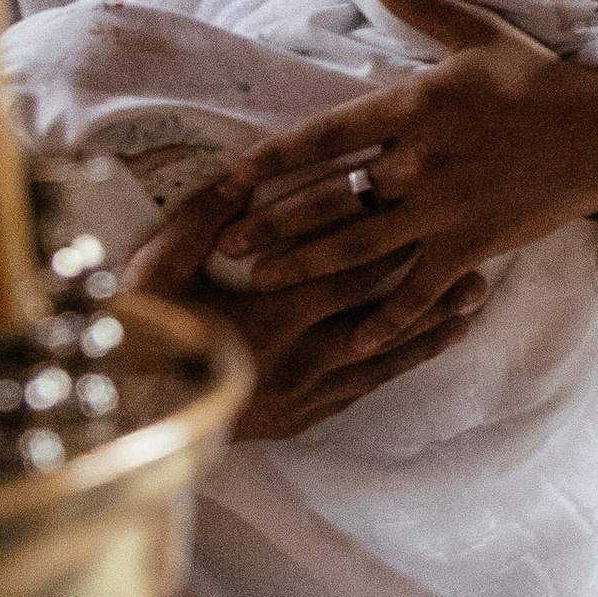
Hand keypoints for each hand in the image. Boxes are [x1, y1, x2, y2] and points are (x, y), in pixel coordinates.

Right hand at [128, 163, 492, 440]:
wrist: (115, 418)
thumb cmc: (134, 333)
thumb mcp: (158, 268)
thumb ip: (203, 221)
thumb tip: (240, 175)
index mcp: (268, 316)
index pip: (345, 272)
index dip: (390, 241)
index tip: (431, 212)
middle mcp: (297, 360)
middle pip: (378, 315)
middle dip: (428, 285)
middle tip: (482, 258)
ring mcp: (301, 396)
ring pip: (381, 358)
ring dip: (429, 330)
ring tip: (473, 305)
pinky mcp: (298, 420)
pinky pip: (361, 392)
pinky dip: (397, 368)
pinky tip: (425, 352)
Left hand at [201, 0, 597, 309]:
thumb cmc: (536, 81)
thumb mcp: (477, 31)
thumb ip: (416, 2)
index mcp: (413, 106)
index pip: (326, 134)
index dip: (274, 157)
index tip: (231, 179)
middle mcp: (419, 161)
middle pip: (330, 196)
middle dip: (272, 223)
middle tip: (224, 244)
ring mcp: (443, 209)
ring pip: (359, 246)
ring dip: (306, 267)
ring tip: (260, 283)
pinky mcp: (470, 246)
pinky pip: (418, 291)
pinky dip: (386, 321)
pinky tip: (350, 343)